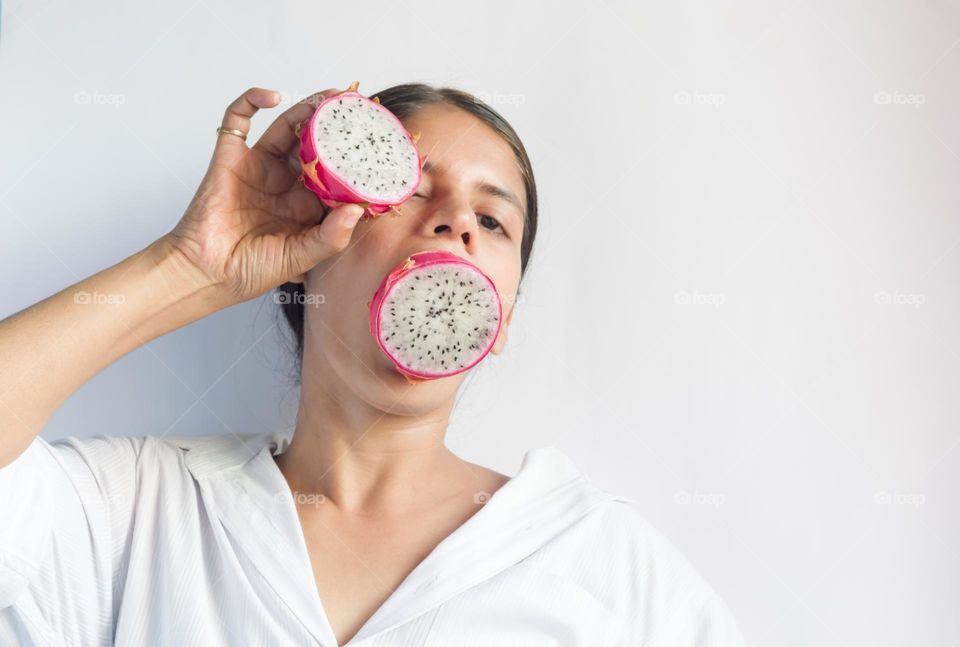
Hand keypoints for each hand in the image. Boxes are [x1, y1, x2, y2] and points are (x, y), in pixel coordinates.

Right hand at [162, 86, 365, 304]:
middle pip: (315, 146)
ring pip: (286, 128)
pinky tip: (272, 96)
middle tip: (356, 109)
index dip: (353, 161)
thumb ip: (330, 236)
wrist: (205, 273)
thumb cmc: (251, 271)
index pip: (336, 176)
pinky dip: (251, 100)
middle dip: (334, 128)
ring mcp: (259, 168)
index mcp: (307, 207)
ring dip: (305, 110)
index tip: (375, 147)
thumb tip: (358, 209)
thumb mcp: (301, 258)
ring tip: (328, 97)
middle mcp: (286, 184)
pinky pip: (238, 120)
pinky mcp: (231, 157)